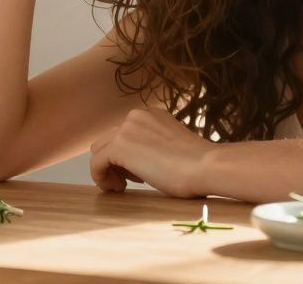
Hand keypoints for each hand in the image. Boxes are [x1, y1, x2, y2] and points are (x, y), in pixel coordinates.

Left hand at [89, 107, 215, 197]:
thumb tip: (137, 162)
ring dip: (108, 170)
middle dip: (116, 162)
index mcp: (151, 114)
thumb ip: (153, 146)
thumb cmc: (198, 165)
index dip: (128, 157)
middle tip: (130, 181)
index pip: (125, 133)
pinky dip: (101, 178)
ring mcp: (126, 129)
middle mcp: (136, 115)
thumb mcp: (172, 147)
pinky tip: (117, 189)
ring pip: (99, 151)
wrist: (206, 166)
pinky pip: (96, 164)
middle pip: (109, 140)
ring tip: (123, 186)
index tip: (140, 174)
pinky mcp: (119, 146)